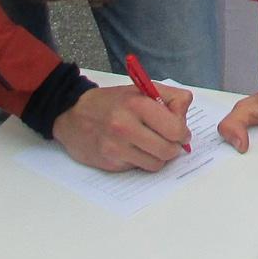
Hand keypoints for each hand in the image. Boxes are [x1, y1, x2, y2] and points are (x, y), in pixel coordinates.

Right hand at [51, 83, 193, 172]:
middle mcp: (125, 126)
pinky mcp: (110, 163)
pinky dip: (141, 161)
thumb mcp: (140, 90)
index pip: (176, 128)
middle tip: (168, 141)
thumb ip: (169, 98)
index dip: (183, 132)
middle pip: (169, 150)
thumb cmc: (111, 102)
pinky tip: (132, 149)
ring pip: (157, 164)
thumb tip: (185, 116)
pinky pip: (139, 168)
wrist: (72, 115)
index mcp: (137, 104)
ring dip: (158, 156)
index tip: (180, 131)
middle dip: (173, 147)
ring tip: (149, 144)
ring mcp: (117, 147)